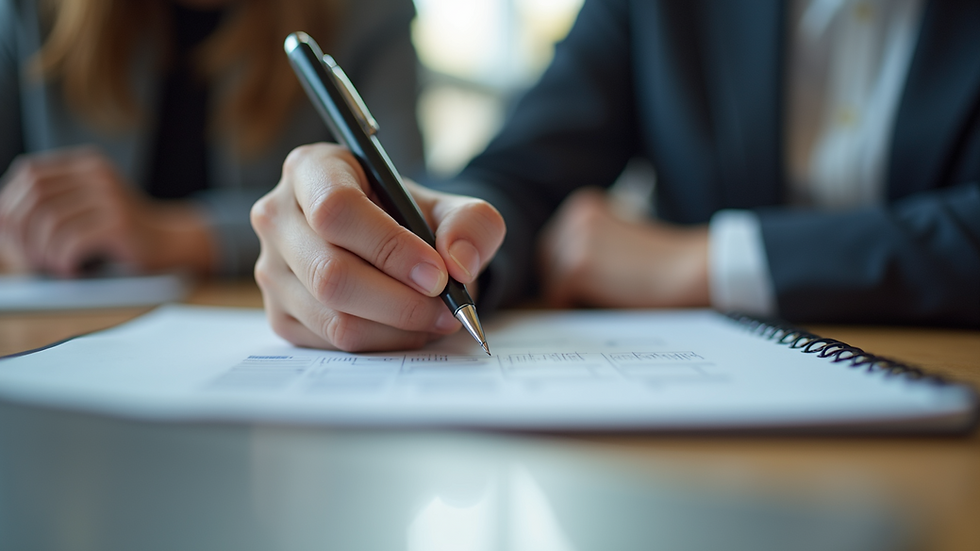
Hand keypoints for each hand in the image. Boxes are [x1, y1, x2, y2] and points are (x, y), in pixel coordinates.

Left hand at [0, 147, 214, 275]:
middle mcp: (97, 175)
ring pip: (49, 222)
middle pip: (35, 197)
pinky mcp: (120, 223)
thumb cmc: (122, 234)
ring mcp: (110, 197)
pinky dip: (62, 261)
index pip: (29, 172)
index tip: (9, 232)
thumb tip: (2, 224)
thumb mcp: (86, 208)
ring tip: (51, 267)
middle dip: (20, 232)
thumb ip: (52, 205)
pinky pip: (71, 242)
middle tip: (27, 258)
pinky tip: (71, 270)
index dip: (10, 202)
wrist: (172, 244)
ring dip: (41, 252)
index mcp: (86, 164)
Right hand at [250, 143, 504, 351]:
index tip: (437, 274)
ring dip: (396, 327)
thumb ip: (471, 224)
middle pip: (329, 272)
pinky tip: (407, 327)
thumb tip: (458, 263)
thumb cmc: (413, 218)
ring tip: (436, 318)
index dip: (389, 247)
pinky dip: (381, 343)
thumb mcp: (452, 208)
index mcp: (311, 169)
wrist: (395, 247)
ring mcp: (271, 269)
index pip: (336, 210)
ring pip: (332, 316)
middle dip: (399, 301)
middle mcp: (277, 217)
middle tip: (446, 309)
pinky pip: (330, 343)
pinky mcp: (280, 314)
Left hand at [538, 187, 708, 307]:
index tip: (580, 284)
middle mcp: (576, 215)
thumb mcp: (619, 237)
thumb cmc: (663, 261)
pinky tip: (597, 306)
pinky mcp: (578, 266)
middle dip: (560, 280)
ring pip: (551, 278)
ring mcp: (576, 239)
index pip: (554, 243)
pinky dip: (571, 306)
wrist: (691, 268)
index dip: (563, 268)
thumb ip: (591, 244)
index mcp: (585, 205)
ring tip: (597, 301)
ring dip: (568, 295)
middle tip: (581, 298)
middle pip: (546, 260)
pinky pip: (556, 295)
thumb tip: (555, 272)